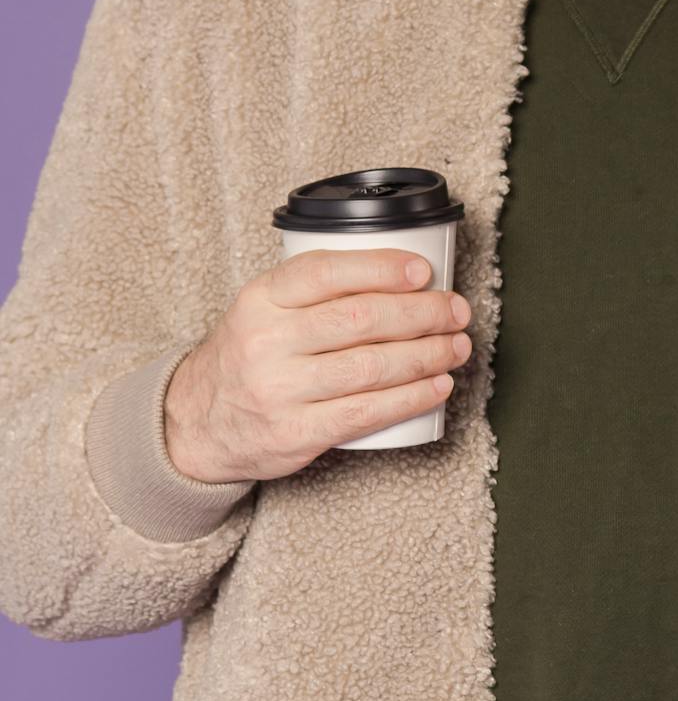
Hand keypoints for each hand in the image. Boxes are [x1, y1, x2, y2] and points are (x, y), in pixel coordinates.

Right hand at [163, 248, 471, 482]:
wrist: (198, 422)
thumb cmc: (251, 357)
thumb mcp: (263, 310)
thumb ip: (315, 292)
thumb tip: (405, 276)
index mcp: (259, 299)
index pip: (325, 272)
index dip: (381, 268)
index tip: (423, 271)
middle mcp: (267, 341)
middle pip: (360, 319)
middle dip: (422, 314)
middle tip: (456, 312)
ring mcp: (280, 389)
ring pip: (371, 367)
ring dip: (427, 355)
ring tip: (456, 347)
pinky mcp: (297, 432)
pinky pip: (367, 412)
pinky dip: (411, 398)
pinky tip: (438, 386)